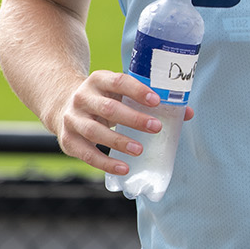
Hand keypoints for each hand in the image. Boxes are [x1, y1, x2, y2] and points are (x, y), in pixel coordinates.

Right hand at [48, 70, 193, 175]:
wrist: (62, 104)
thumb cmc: (103, 99)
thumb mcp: (119, 93)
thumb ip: (148, 100)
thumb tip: (187, 113)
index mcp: (98, 80)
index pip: (118, 82)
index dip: (137, 90)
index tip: (156, 101)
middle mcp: (82, 97)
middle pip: (108, 109)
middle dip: (134, 119)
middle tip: (156, 127)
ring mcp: (72, 119)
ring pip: (96, 131)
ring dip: (119, 142)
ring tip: (140, 150)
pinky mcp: (68, 140)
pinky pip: (87, 154)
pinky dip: (105, 163)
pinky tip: (124, 168)